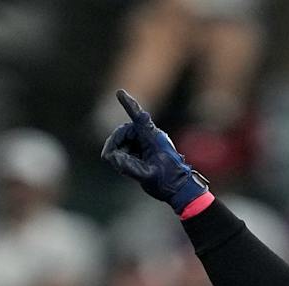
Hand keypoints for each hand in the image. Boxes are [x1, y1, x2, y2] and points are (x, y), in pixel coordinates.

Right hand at [100, 89, 209, 211]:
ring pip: (123, 140)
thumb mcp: (147, 176)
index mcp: (152, 138)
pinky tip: (125, 168)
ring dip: (118, 151)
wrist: (178, 188)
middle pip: (124, 131)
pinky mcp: (143, 150)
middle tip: (109, 158)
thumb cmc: (167, 181)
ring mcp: (146, 143)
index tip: (119, 92)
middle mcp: (149, 136)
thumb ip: (129, 167)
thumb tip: (112, 158)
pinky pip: (126, 148)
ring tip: (121, 167)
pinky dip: (122, 157)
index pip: (138, 118)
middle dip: (115, 142)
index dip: (128, 104)